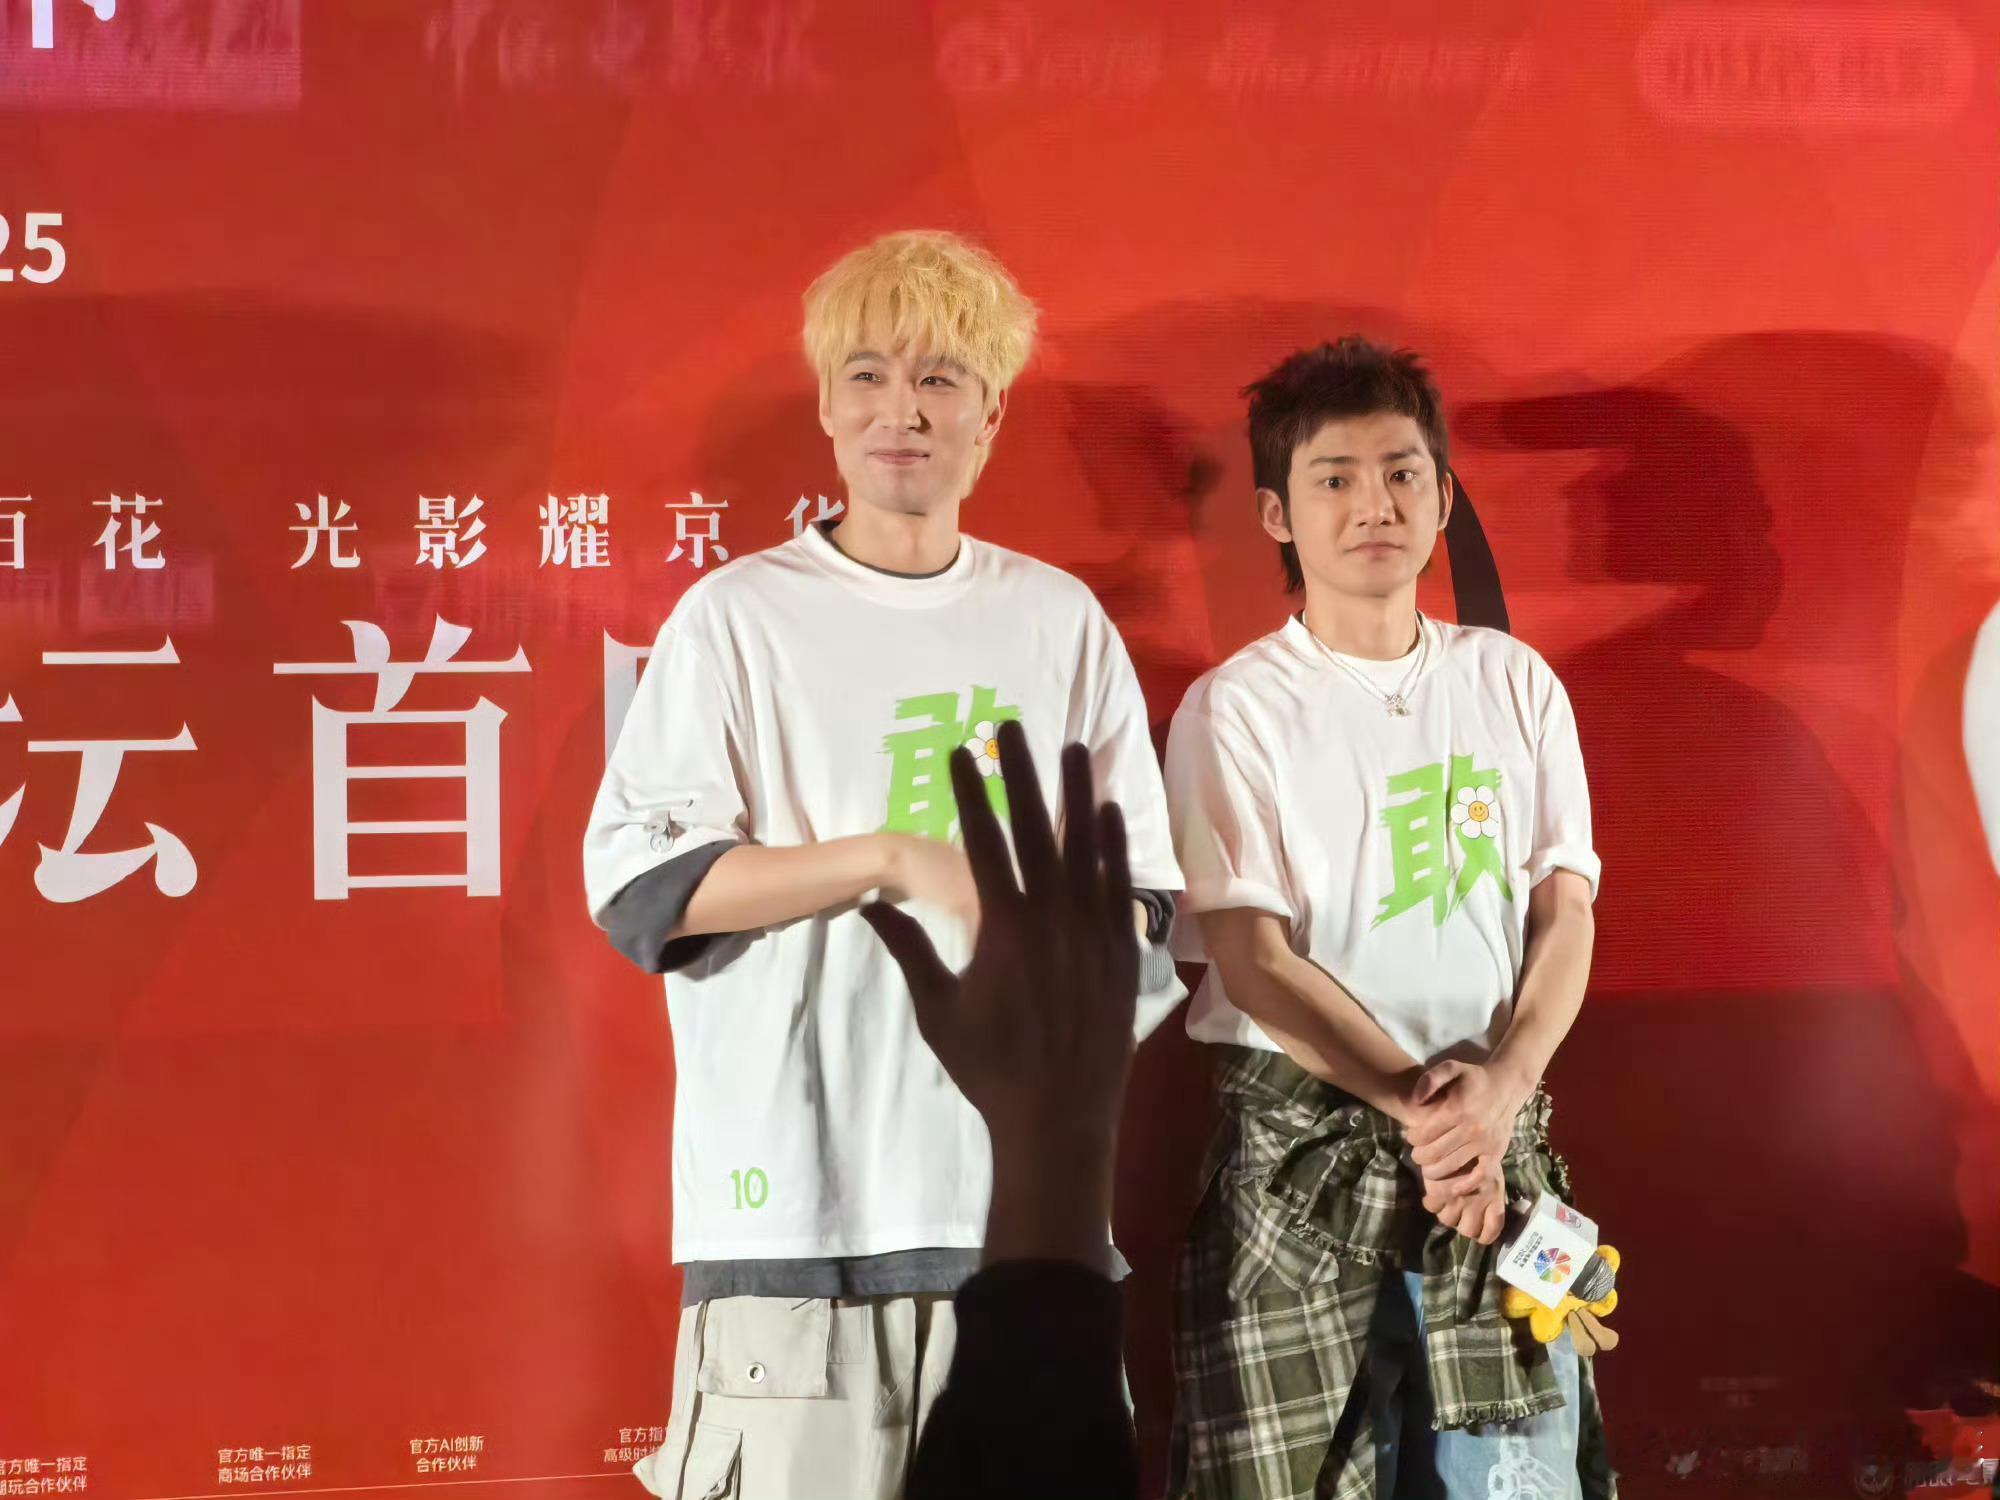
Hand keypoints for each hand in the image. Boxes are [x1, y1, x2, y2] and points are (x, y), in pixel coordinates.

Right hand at [863, 720, 1138, 1172]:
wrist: (1059, 1116)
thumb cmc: (989, 1067)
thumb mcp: (937, 1010)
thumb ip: (909, 952)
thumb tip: (868, 908)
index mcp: (1002, 926)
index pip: (981, 841)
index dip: (970, 792)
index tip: (960, 751)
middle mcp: (1051, 916)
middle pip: (1035, 827)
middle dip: (1022, 772)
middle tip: (1012, 725)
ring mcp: (1091, 930)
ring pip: (1086, 847)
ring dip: (1078, 794)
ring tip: (1073, 747)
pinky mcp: (1121, 950)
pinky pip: (1118, 885)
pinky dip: (1114, 846)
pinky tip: (1109, 812)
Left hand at [1405, 1058, 1531, 1182]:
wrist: (1507, 1086)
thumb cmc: (1474, 1078)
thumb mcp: (1450, 1068)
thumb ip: (1429, 1080)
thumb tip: (1415, 1102)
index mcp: (1457, 1108)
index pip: (1424, 1134)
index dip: (1412, 1138)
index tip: (1411, 1137)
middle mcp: (1472, 1128)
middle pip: (1434, 1153)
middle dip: (1419, 1157)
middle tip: (1417, 1155)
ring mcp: (1485, 1143)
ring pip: (1451, 1166)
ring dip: (1434, 1172)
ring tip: (1428, 1168)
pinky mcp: (1496, 1154)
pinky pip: (1478, 1176)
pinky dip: (1463, 1186)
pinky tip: (1452, 1187)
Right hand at [1422, 1155, 1506, 1244]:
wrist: (1461, 1131)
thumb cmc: (1479, 1149)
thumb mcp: (1492, 1169)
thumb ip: (1491, 1191)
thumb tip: (1493, 1209)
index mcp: (1494, 1197)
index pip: (1491, 1230)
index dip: (1484, 1235)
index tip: (1478, 1231)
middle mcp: (1478, 1203)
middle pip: (1468, 1230)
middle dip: (1462, 1224)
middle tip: (1458, 1213)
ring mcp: (1459, 1199)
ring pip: (1448, 1220)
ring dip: (1446, 1214)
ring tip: (1444, 1203)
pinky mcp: (1440, 1192)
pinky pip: (1432, 1207)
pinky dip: (1431, 1203)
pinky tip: (1432, 1195)